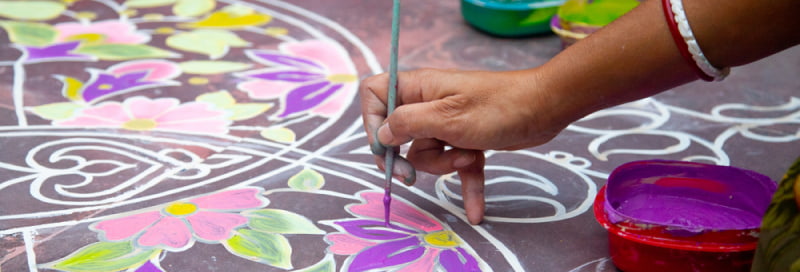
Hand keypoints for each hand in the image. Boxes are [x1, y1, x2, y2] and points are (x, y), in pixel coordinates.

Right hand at [359, 68, 567, 224]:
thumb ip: (407, 124)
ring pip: (427, 155)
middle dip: (407, 158)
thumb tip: (381, 135)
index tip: (383, 147)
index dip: (371, 122)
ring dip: (445, 166)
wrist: (546, 108)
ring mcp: (448, 123)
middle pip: (398, 135)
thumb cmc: (497, 106)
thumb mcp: (447, 118)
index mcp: (418, 88)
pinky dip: (466, 184)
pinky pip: (456, 165)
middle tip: (410, 176)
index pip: (375, 95)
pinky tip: (475, 211)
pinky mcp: (467, 139)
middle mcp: (428, 103)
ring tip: (469, 156)